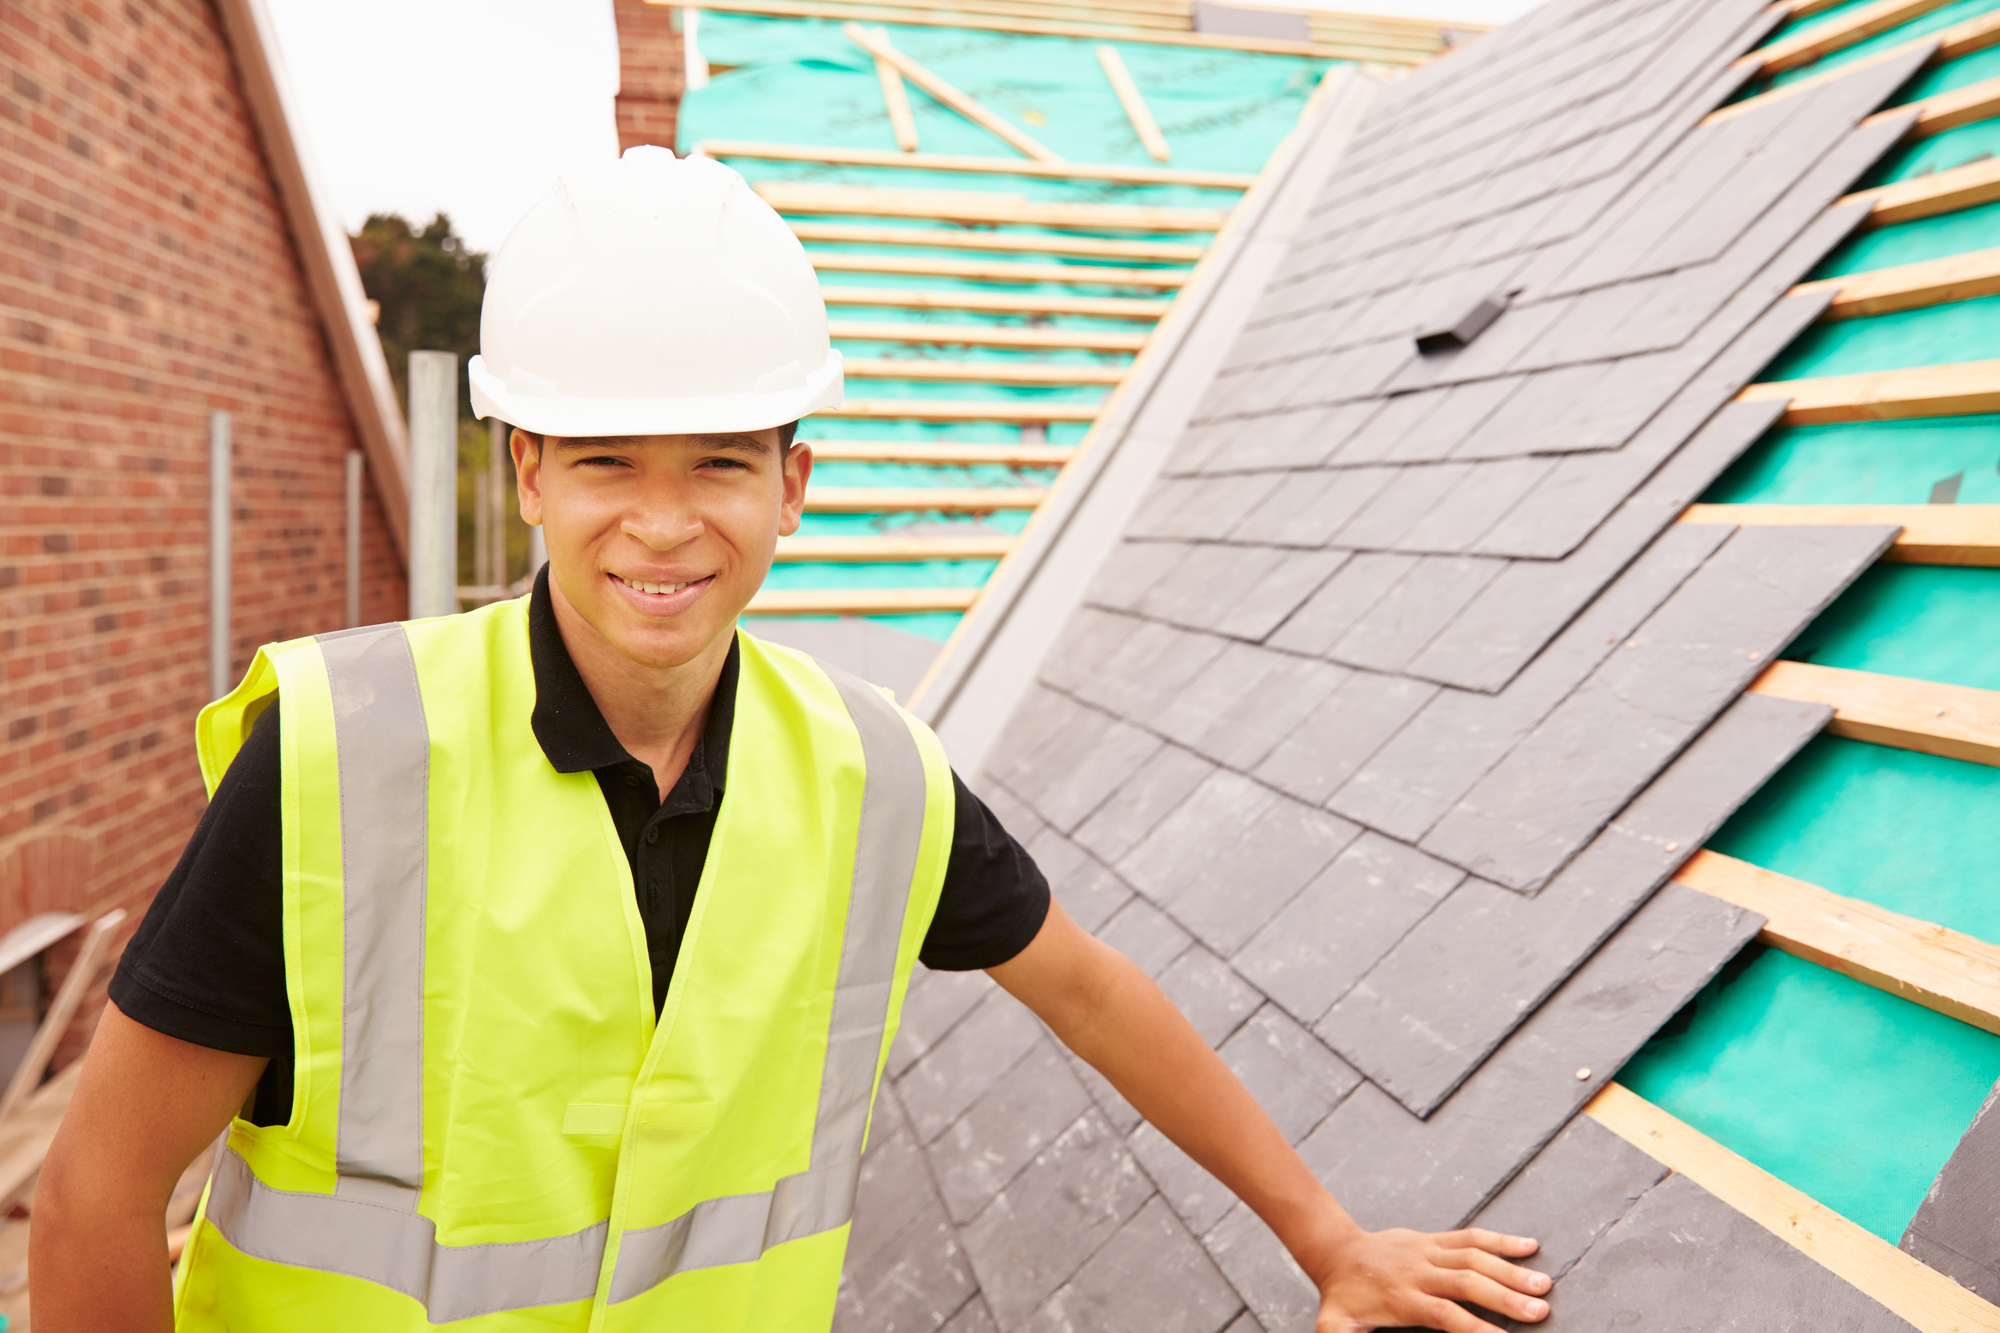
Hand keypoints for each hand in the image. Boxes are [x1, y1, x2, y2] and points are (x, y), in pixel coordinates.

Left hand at [1309, 1226, 1551, 1332]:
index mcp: (1403, 1299)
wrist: (1338, 1253)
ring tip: (1544, 1285)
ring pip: (1474, 1257)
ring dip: (1511, 1270)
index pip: (1445, 1314)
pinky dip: (1500, 1240)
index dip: (1476, 1327)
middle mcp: (1419, 1272)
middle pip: (1467, 1283)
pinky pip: (1470, 1237)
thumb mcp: (1335, 1326)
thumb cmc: (1343, 1299)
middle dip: (1505, 1297)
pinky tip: (1530, 1246)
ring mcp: (1428, 1251)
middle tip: (1541, 1311)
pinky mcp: (1434, 1239)